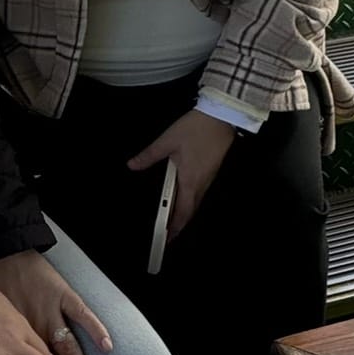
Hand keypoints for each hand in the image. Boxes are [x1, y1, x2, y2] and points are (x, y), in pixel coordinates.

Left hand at [127, 109, 235, 237]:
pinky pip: (200, 190)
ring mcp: (209, 177)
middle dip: (179, 223)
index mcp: (190, 181)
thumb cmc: (195, 129)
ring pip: (196, 201)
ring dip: (185, 211)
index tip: (167, 238)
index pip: (183, 212)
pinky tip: (182, 193)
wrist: (220, 116)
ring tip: (172, 216)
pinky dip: (190, 198)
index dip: (175, 227)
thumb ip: (149, 155)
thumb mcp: (167, 141)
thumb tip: (133, 165)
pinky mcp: (212, 169)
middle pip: (191, 210)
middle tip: (167, 232)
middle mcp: (202, 183)